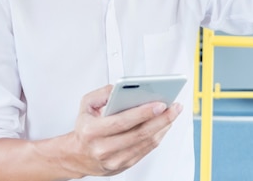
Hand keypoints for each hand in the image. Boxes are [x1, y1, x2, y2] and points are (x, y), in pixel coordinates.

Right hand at [65, 85, 182, 176]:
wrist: (78, 156)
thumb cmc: (85, 128)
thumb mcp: (86, 105)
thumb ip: (102, 93)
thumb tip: (121, 88)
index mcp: (92, 131)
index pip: (122, 122)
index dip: (143, 113)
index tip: (160, 103)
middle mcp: (103, 148)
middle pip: (139, 133)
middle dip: (161, 119)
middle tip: (174, 106)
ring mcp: (115, 159)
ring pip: (146, 143)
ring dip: (163, 127)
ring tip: (173, 113)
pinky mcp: (125, 165)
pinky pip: (146, 150)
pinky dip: (158, 136)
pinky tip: (165, 125)